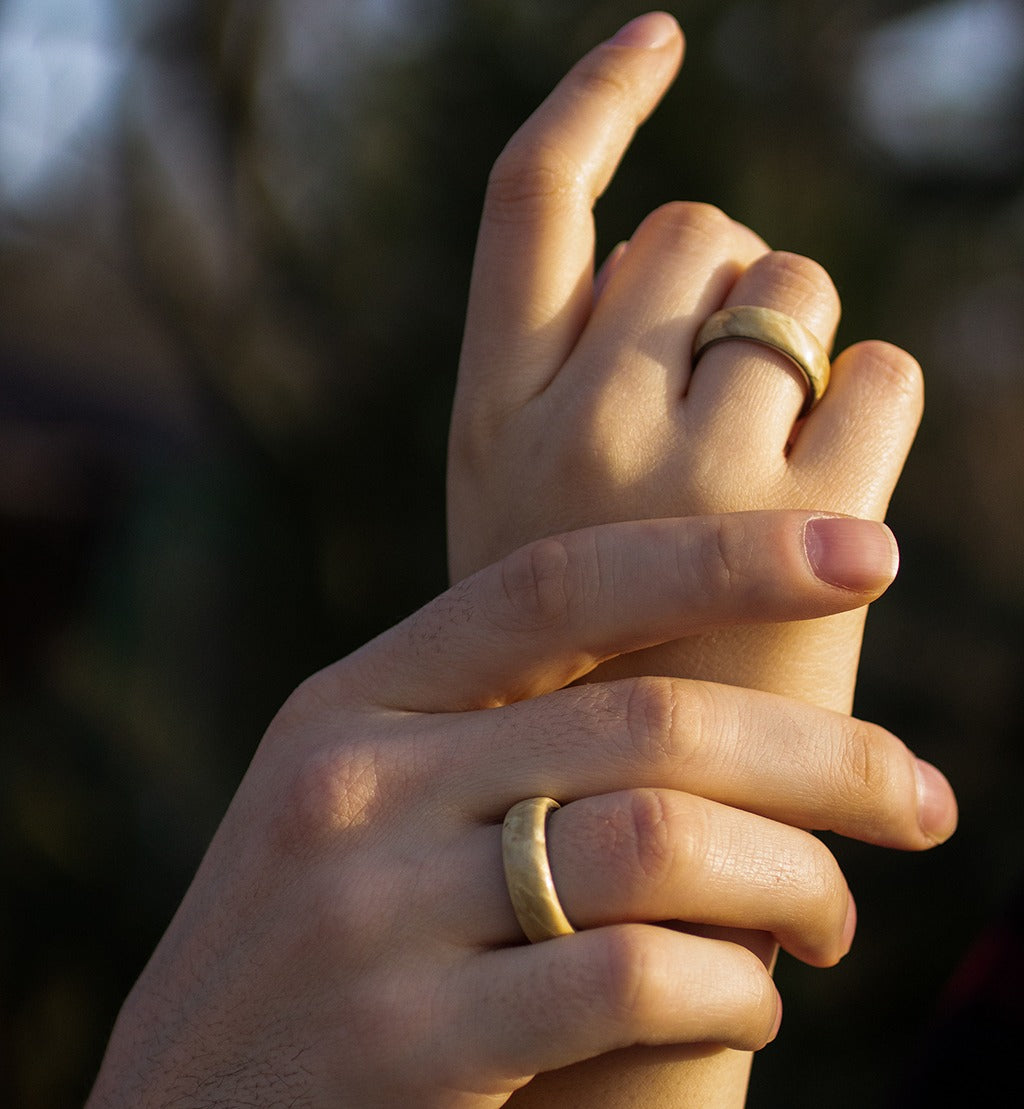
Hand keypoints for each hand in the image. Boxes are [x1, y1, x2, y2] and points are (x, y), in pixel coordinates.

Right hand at [87, 511, 954, 1107]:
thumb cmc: (308, 950)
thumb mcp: (359, 807)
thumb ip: (485, 740)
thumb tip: (692, 707)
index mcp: (351, 704)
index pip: (556, 582)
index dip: (723, 554)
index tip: (868, 550)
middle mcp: (357, 784)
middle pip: (647, 721)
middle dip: (824, 754)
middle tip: (921, 796)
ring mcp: (373, 913)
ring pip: (661, 843)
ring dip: (794, 880)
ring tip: (834, 918)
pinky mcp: (408, 1046)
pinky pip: (636, 981)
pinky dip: (733, 987)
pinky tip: (750, 1002)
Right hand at [448, 10, 921, 712]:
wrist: (617, 835)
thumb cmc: (579, 661)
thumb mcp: (516, 527)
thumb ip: (566, 396)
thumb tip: (685, 252)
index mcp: (487, 424)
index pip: (531, 203)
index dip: (595, 99)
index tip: (663, 37)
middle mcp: (572, 432)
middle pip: (693, 227)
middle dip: (723, 283)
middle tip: (715, 395)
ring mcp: (684, 481)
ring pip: (792, 288)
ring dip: (798, 349)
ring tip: (762, 469)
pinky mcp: (798, 537)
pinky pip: (879, 372)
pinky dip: (871, 413)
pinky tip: (828, 511)